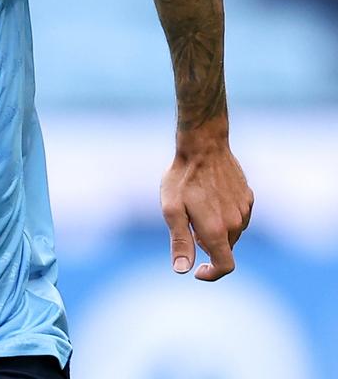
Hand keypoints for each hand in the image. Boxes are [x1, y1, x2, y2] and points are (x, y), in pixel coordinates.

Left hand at [161, 141, 252, 280]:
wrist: (203, 146)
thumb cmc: (182, 178)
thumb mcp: (171, 210)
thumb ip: (180, 241)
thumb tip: (182, 270)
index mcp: (217, 230)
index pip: (224, 266)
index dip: (212, 274)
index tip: (197, 270)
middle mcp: (236, 223)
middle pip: (224, 249)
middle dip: (207, 246)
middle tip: (188, 225)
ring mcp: (245, 209)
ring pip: (232, 233)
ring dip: (217, 230)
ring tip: (196, 208)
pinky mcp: (248, 197)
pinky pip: (238, 217)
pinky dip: (225, 217)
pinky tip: (210, 199)